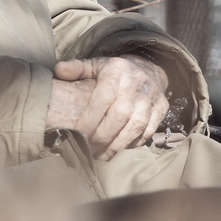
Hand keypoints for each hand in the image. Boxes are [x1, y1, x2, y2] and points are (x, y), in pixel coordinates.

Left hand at [45, 55, 169, 160]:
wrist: (148, 68)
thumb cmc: (115, 72)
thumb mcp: (96, 65)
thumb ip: (76, 69)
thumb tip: (58, 71)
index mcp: (116, 72)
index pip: (102, 100)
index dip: (90, 120)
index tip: (78, 136)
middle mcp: (136, 84)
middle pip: (119, 116)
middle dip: (102, 137)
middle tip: (89, 151)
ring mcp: (151, 97)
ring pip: (136, 126)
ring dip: (118, 145)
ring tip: (103, 155)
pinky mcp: (162, 108)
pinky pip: (148, 130)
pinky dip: (134, 143)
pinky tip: (120, 149)